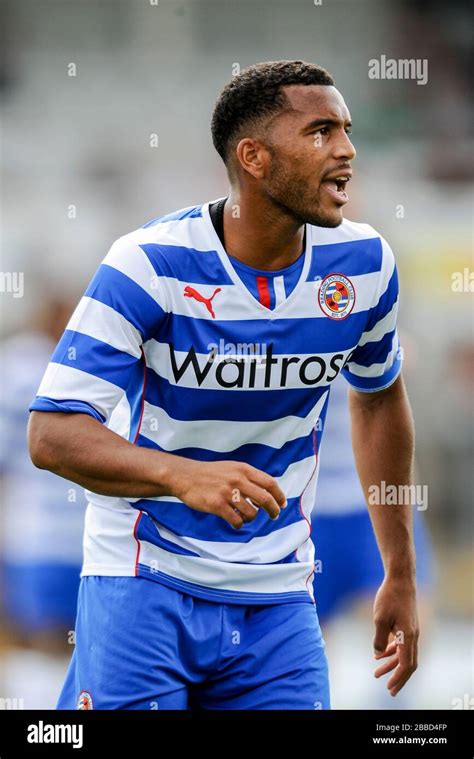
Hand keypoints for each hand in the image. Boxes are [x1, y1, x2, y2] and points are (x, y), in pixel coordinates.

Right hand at [166, 458, 286, 528]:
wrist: (185, 476)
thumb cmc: (210, 473)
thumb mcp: (232, 468)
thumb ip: (248, 477)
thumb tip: (268, 492)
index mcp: (243, 469)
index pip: (270, 483)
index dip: (279, 495)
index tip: (282, 504)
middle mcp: (237, 480)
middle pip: (265, 499)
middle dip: (273, 510)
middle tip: (274, 516)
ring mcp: (227, 492)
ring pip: (252, 512)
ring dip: (252, 518)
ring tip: (246, 517)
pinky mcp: (217, 505)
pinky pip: (237, 520)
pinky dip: (239, 524)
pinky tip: (235, 522)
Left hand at [372, 576, 418, 695]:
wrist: (400, 579)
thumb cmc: (389, 597)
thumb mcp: (379, 619)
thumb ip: (378, 639)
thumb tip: (377, 654)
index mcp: (408, 636)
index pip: (406, 664)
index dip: (398, 678)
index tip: (390, 688)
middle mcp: (413, 636)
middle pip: (408, 663)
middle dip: (398, 678)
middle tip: (389, 690)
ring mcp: (411, 630)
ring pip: (404, 654)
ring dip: (391, 665)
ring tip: (377, 673)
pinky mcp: (406, 625)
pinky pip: (401, 644)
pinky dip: (391, 651)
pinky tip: (378, 655)